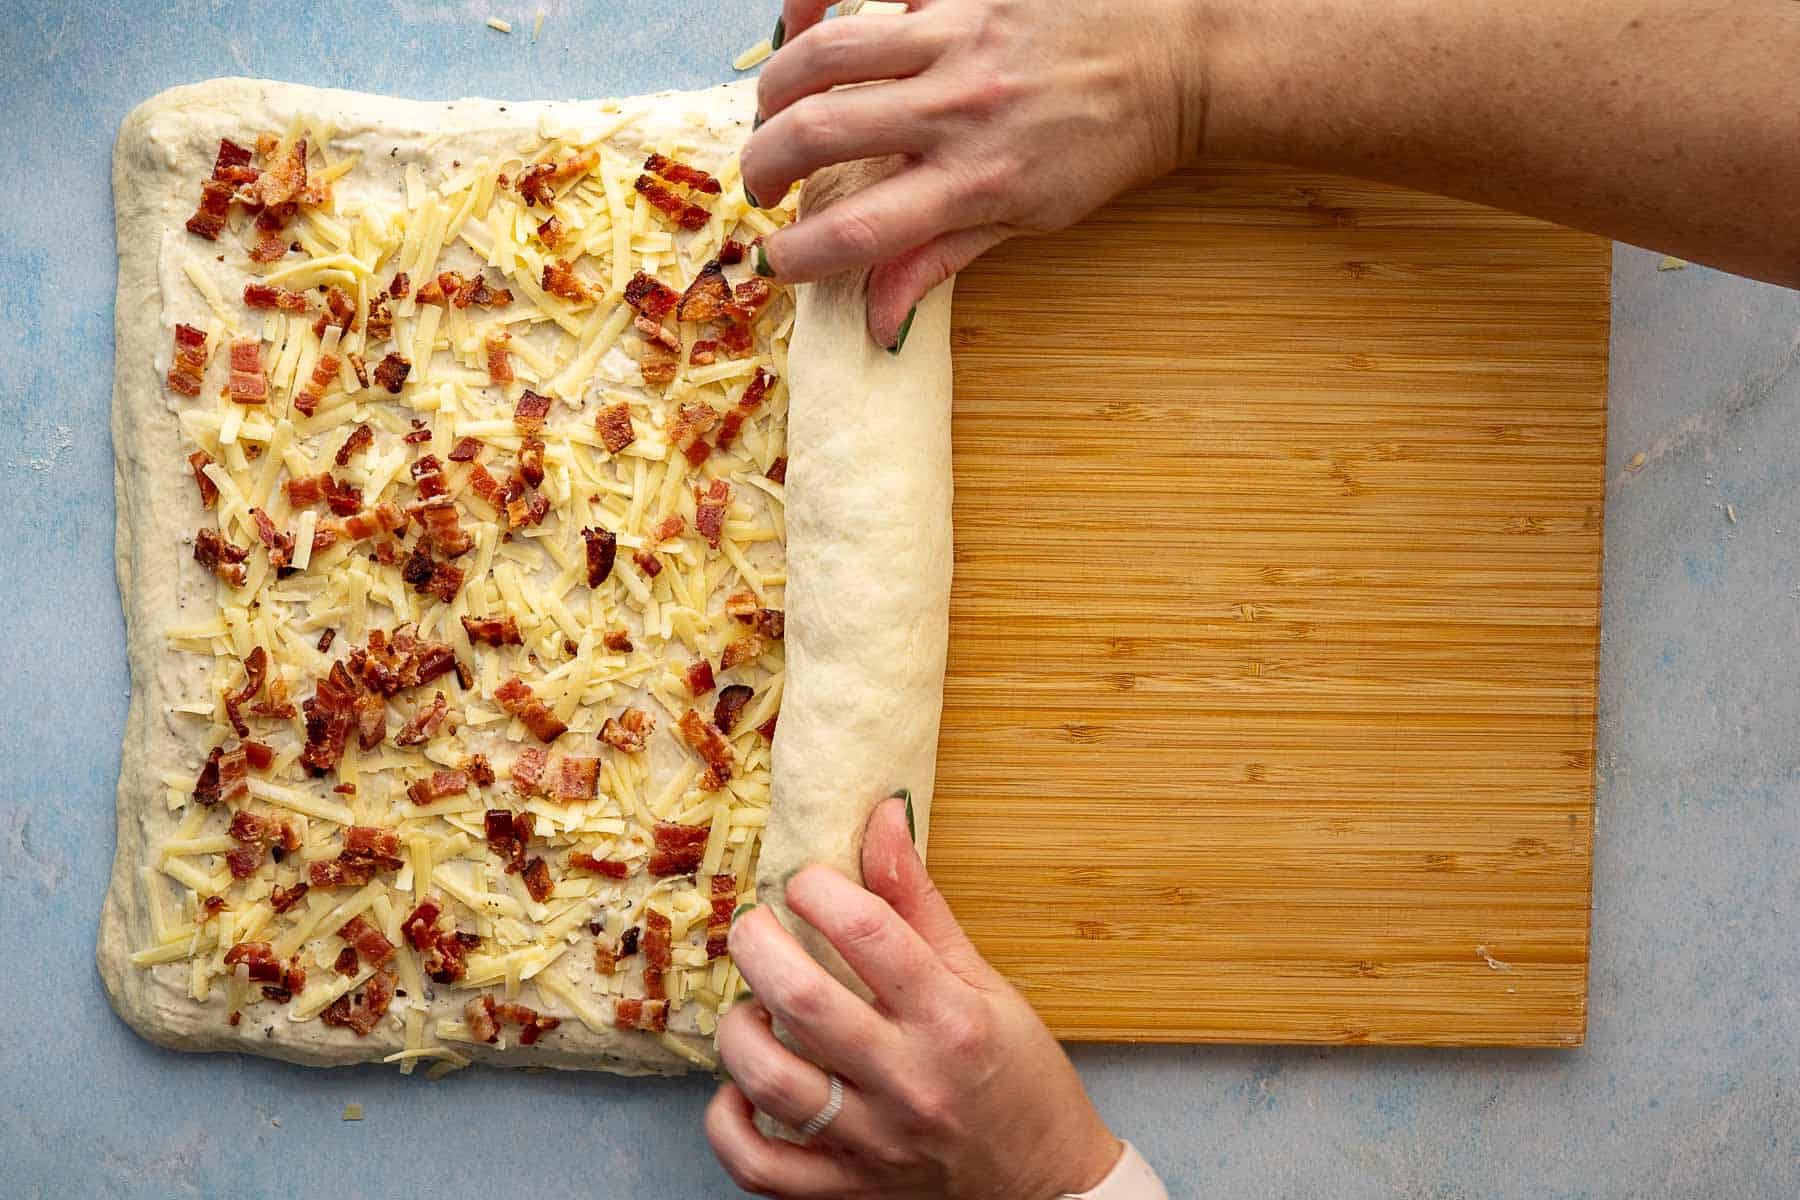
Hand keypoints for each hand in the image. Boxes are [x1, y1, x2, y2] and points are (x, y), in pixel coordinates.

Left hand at [706, 796, 1120, 1198]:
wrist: (1046, 1184)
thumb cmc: (1017, 1073)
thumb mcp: (984, 980)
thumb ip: (920, 902)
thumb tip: (883, 813)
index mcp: (952, 1018)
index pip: (869, 931)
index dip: (820, 888)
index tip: (808, 881)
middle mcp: (910, 1079)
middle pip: (803, 999)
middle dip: (758, 943)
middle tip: (754, 925)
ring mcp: (874, 1142)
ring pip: (770, 1081)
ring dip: (740, 1030)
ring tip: (753, 1006)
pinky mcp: (846, 1188)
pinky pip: (761, 1167)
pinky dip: (728, 1125)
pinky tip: (738, 1089)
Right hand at [742, 0, 1210, 345]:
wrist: (1175, 61)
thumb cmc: (1103, 147)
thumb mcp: (1029, 221)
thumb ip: (939, 261)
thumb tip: (876, 323)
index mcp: (977, 182)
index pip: (858, 230)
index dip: (797, 254)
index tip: (775, 262)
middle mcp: (960, 108)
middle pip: (819, 133)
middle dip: (764, 165)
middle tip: (761, 183)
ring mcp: (959, 37)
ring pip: (826, 52)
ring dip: (776, 87)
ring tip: (773, 110)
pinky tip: (804, 20)